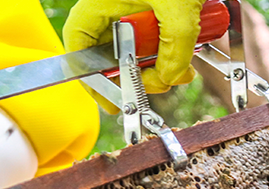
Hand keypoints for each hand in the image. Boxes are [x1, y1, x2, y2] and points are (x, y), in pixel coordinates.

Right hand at [64, 0, 203, 110]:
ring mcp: (135, 7)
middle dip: (140, 74)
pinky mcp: (156, 7)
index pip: (78, 47)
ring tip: (184, 66)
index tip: (111, 99)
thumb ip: (174, 49)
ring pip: (141, 47)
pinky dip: (174, 46)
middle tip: (161, 83)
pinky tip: (190, 50)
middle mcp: (112, 6)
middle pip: (114, 53)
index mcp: (100, 3)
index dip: (91, 78)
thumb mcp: (179, 10)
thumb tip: (168, 78)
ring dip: (163, 62)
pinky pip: (159, 34)